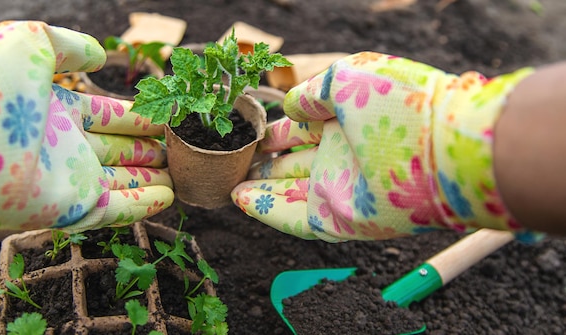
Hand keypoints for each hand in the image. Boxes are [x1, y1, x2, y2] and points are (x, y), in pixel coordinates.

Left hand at [0, 21, 173, 232]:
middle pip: (118, 149)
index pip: (108, 114)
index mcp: (56, 109)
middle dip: (148, 149)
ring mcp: (67, 178)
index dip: (138, 116)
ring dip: (152, 179)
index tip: (167, 117)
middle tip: (179, 149)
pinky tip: (168, 197)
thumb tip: (100, 58)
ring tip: (181, 175)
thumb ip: (70, 45)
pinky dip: (142, 205)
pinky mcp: (69, 207)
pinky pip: (114, 209)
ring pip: (121, 181)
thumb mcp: (30, 41)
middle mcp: (64, 146)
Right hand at [232, 52, 533, 241]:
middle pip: (293, 162)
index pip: (302, 128)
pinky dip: (267, 211)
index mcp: (347, 121)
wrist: (443, 148)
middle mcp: (343, 155)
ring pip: (289, 192)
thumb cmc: (400, 102)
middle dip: (264, 162)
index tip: (249, 130)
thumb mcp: (349, 77)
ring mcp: (341, 188)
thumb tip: (291, 104)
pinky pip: (296, 219)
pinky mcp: (340, 219)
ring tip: (229, 182)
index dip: (275, 130)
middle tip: (234, 160)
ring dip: (259, 188)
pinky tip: (241, 200)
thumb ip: (314, 91)